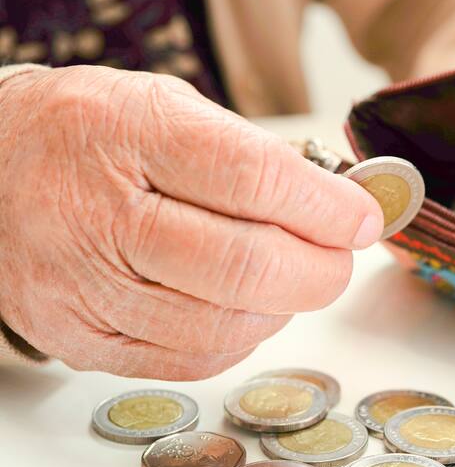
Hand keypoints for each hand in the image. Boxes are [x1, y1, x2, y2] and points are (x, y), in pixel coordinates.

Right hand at [0, 66, 382, 378]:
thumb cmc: (90, 131)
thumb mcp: (167, 106)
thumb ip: (252, 154)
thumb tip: (339, 201)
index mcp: (132, 134)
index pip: (254, 179)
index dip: (327, 207)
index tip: (364, 217)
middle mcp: (101, 215)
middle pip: (245, 266)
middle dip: (320, 270)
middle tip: (339, 256)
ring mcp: (84, 285)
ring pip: (221, 325)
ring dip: (283, 307)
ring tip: (292, 277)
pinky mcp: (79, 337)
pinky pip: (187, 360)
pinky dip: (239, 339)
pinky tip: (246, 308)